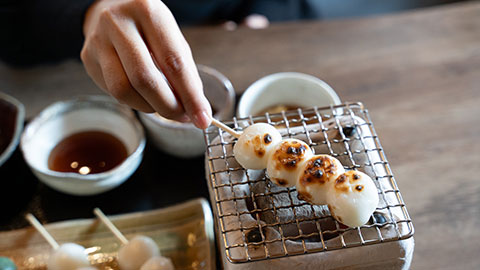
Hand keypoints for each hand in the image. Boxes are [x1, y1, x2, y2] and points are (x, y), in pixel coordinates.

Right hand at [81, 0, 211, 128]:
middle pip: (144, 79)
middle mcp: (118, 22)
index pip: (173, 62)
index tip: (202, 118)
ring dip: (149, 107)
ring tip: (163, 105)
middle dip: (168, 106)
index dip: (190, 95)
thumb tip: (195, 109)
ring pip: (123, 90)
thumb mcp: (173, 39)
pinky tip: (144, 95)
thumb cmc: (149, 27)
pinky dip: (135, 101)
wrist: (111, 8)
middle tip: (183, 116)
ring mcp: (98, 40)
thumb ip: (184, 72)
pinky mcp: (87, 57)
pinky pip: (112, 92)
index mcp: (148, 11)